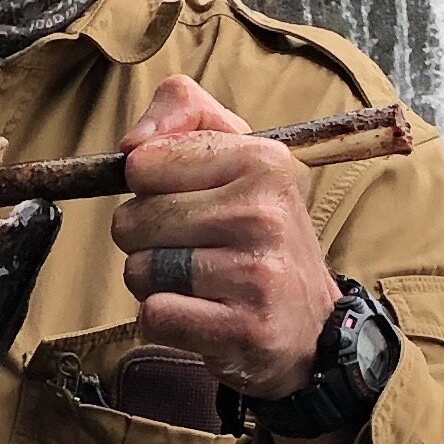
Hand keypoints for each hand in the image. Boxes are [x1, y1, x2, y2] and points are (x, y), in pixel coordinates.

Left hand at [111, 74, 349, 443]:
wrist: (312, 326)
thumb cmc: (257, 233)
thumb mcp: (236, 155)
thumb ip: (183, 115)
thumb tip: (131, 144)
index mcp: (262, 160)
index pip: (142, 163)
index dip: (148, 188)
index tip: (185, 201)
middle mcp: (263, 212)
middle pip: (133, 220)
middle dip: (146, 241)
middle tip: (194, 250)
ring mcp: (256, 273)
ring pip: (139, 270)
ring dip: (155, 283)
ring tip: (201, 283)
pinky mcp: (244, 328)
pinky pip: (154, 315)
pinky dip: (165, 322)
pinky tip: (203, 315)